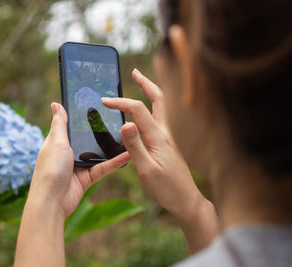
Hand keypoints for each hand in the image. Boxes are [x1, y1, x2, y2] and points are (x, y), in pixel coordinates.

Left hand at [28, 102, 129, 218]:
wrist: (52, 202)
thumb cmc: (50, 170)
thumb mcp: (56, 142)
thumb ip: (60, 124)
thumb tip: (56, 104)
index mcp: (58, 142)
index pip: (72, 126)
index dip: (82, 117)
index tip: (97, 104)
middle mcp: (68, 153)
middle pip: (87, 139)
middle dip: (101, 131)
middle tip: (118, 117)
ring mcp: (79, 166)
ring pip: (98, 153)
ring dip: (111, 147)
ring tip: (127, 135)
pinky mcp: (88, 178)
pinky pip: (104, 167)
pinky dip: (115, 162)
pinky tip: (128, 154)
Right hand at [102, 69, 217, 251]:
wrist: (187, 201)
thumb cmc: (167, 189)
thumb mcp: (146, 170)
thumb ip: (135, 147)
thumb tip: (125, 123)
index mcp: (158, 137)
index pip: (138, 110)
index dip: (120, 102)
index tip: (104, 101)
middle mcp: (164, 133)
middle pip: (158, 100)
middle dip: (145, 84)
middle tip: (134, 72)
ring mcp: (167, 138)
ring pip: (159, 108)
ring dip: (148, 93)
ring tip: (138, 84)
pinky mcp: (166, 145)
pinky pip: (156, 120)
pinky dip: (148, 108)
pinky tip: (139, 115)